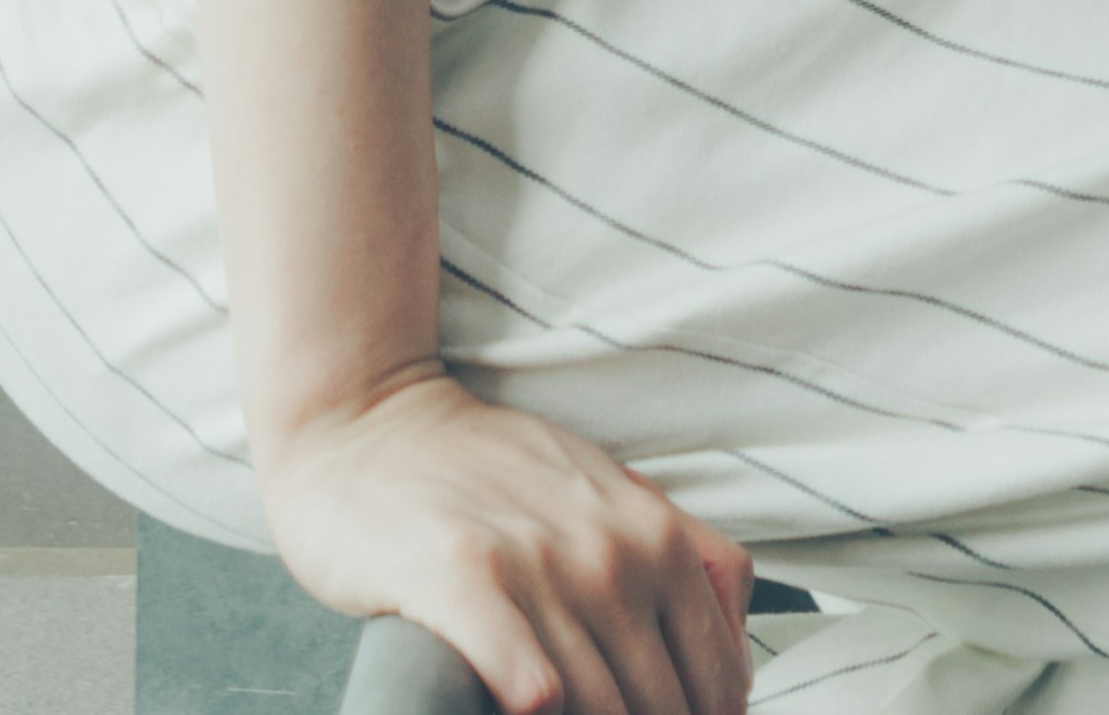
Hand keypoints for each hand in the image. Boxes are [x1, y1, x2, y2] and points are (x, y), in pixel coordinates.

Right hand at [261, 366, 754, 714]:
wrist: (367, 423)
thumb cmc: (490, 472)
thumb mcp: (610, 491)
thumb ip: (690, 558)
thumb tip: (741, 672)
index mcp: (655, 535)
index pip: (719, 680)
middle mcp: (607, 549)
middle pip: (660, 706)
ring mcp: (535, 563)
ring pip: (599, 709)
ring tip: (558, 712)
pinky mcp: (460, 579)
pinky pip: (530, 682)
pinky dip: (536, 706)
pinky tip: (527, 705)